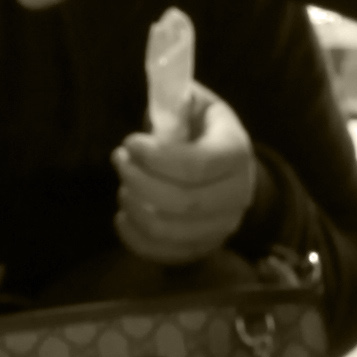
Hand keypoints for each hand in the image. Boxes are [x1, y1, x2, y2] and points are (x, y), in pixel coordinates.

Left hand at [114, 111, 254, 265]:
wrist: (228, 168)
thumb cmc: (203, 130)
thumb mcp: (196, 104)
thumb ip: (174, 102)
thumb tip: (152, 106)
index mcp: (236, 152)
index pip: (197, 165)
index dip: (156, 158)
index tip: (130, 142)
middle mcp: (238, 195)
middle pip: (183, 203)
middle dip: (140, 181)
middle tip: (119, 159)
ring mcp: (223, 226)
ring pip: (170, 231)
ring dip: (136, 208)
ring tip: (123, 187)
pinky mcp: (204, 247)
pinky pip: (165, 254)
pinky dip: (135, 238)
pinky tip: (123, 216)